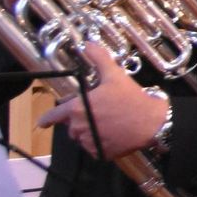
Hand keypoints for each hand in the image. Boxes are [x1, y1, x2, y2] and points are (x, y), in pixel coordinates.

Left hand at [36, 44, 167, 158]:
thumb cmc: (131, 98)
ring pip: (82, 138)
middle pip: (71, 126)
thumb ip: (99, 59)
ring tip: (107, 124)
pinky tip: (112, 135)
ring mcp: (89, 142)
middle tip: (97, 113)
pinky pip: (94, 149)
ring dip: (89, 132)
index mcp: (76, 109)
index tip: (43, 122)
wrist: (152, 123)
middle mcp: (78, 127)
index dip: (47, 119)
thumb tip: (87, 44)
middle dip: (80, 120)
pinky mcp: (100, 153)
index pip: (52, 116)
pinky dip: (100, 144)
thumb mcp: (115, 75)